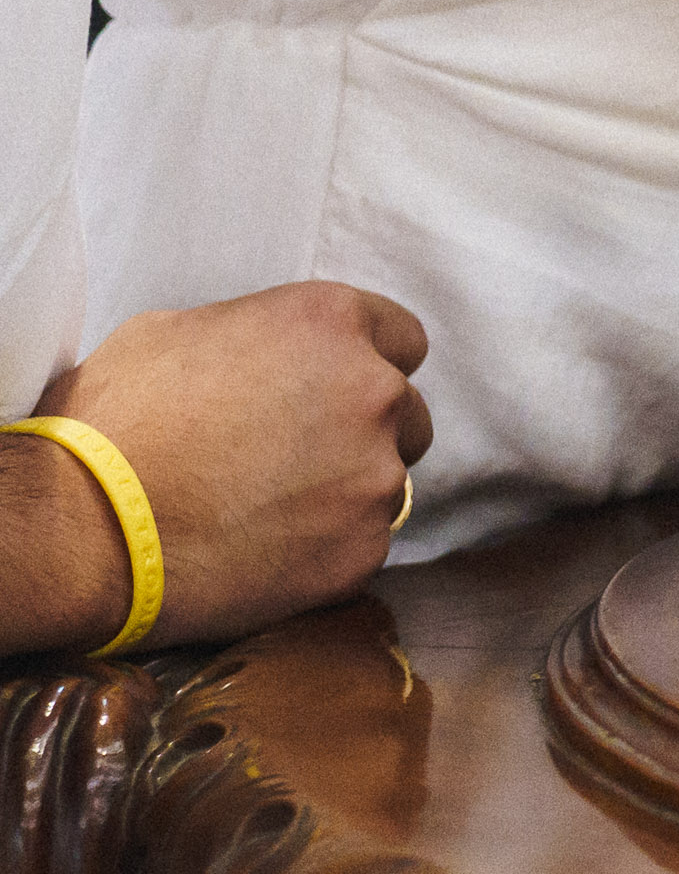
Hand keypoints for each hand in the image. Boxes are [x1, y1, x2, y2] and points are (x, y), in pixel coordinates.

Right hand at [16, 284, 430, 654]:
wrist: (80, 527)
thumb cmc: (112, 424)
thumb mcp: (177, 332)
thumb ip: (254, 332)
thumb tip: (268, 350)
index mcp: (331, 323)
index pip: (401, 340)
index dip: (365, 366)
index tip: (331, 394)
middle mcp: (372, 392)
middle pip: (404, 413)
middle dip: (362, 432)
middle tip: (292, 460)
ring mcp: (374, 477)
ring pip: (386, 482)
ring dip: (345, 493)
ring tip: (266, 510)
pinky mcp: (361, 550)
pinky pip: (364, 544)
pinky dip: (326, 550)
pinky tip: (264, 550)